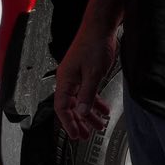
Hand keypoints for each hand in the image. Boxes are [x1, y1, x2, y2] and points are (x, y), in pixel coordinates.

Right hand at [53, 24, 117, 140]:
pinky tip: (104, 109)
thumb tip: (80, 112)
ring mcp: (76, 76)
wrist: (100, 27)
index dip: (68, 123)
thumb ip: (87, 95)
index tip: (75, 136)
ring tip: (99, 126)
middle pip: (69, 106)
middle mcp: (68, 79)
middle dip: (78, 122)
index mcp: (65, 80)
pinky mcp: (85, 73)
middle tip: (86, 136)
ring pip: (79, 100)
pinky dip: (94, 102)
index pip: (61, 107)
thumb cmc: (94, 46)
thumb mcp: (93, 74)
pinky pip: (87, 92)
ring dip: (88, 114)